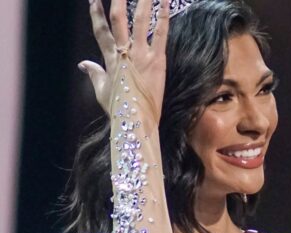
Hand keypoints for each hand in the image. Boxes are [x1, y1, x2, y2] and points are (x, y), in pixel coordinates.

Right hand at [80, 0, 168, 119]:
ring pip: (140, 19)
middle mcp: (124, 52)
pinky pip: (160, 33)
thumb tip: (83, 64)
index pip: (101, 31)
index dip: (96, 14)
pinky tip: (165, 0)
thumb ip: (94, 73)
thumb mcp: (102, 91)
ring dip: (143, 0)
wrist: (137, 121)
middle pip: (118, 18)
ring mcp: (141, 54)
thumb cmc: (120, 109)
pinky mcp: (157, 60)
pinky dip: (163, 15)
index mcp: (110, 59)